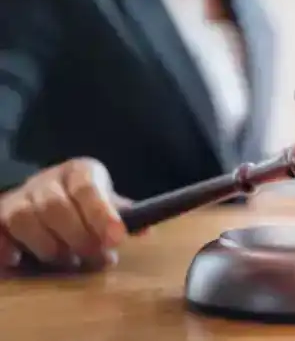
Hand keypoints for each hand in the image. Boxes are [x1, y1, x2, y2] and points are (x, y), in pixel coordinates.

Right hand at [0, 158, 129, 269]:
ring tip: (66, 261)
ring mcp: (19, 196)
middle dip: (77, 236)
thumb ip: (124, 215)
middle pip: (55, 205)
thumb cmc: (85, 203)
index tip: (117, 239)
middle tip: (94, 257)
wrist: (50, 193)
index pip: (88, 188)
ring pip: (23, 217)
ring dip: (47, 245)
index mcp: (79, 171)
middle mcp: (46, 179)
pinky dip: (4, 246)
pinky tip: (19, 260)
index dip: (102, 214)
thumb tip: (143, 229)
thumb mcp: (108, 202)